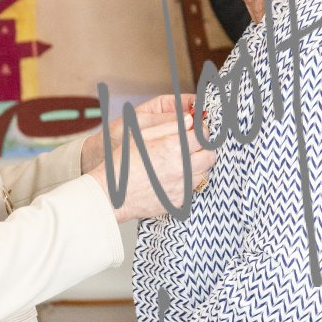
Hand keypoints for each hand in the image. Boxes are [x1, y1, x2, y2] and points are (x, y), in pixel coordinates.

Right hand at [84, 100, 213, 222]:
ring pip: (204, 173)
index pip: (204, 135)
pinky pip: (193, 188)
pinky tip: (172, 177)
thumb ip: (169, 125)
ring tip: (181, 162)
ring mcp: (182, 186)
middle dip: (203, 149)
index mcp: (174, 147)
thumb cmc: (122, 162)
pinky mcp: (179, 201)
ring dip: (197, 165)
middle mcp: (182, 168)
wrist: (112, 193)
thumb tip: (190, 120)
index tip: (195, 132)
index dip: (200, 131)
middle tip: (191, 147)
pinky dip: (188, 181)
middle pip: (210, 155)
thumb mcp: (142, 135)